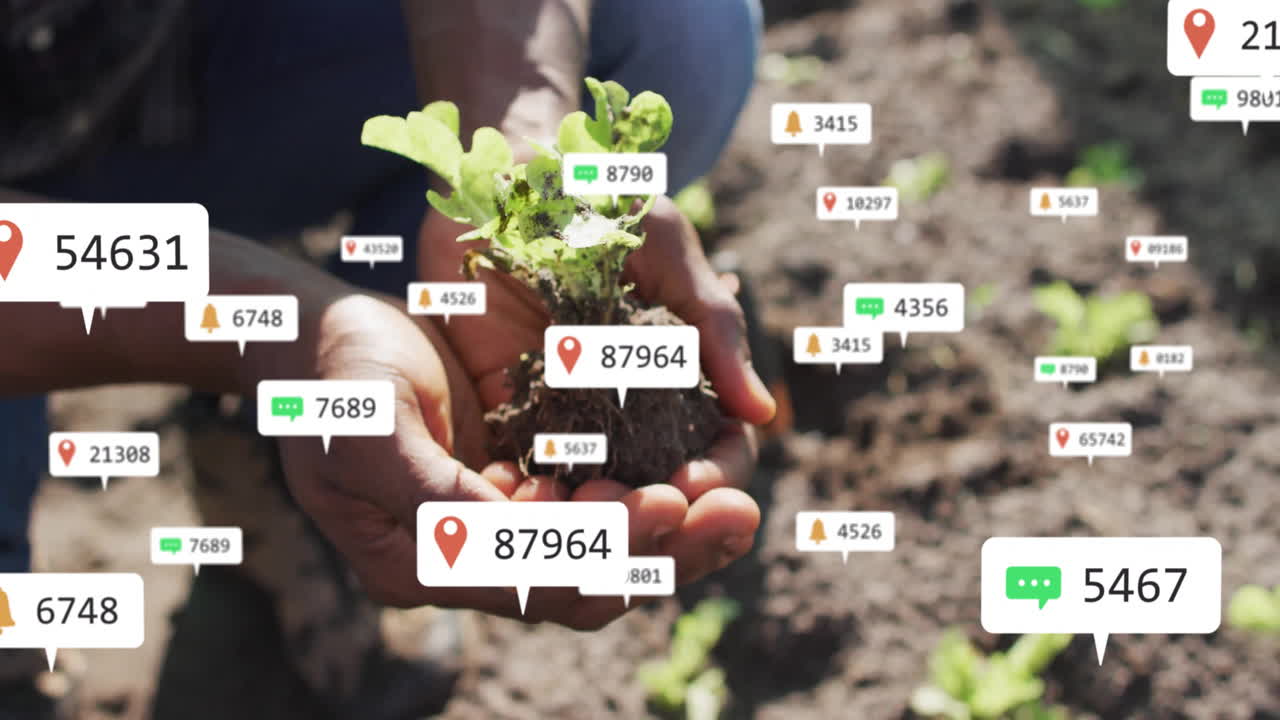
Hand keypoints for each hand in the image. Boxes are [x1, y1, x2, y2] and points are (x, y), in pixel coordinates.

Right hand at [257, 289, 699, 626]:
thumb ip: (436, 498)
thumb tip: (518, 547)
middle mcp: (467, 560)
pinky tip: (693, 466)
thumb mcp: (370, 434)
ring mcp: (496, 524)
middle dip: (665, 550)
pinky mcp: (517, 483)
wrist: (317, 337)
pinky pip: (594, 506)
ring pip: (600, 549)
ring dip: (670, 530)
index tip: (670, 501)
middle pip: (583, 580)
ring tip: (735, 499)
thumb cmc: (332, 379)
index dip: (606, 549)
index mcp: (422, 563)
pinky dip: (643, 494)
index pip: (532, 577)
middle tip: (739, 514)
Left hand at [418, 194, 776, 603]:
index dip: (717, 474)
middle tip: (639, 516)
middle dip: (661, 512)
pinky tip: (527, 505)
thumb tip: (761, 413)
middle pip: (664, 488)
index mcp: (684, 377)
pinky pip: (528, 477)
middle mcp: (635, 411)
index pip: (719, 447)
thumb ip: (713, 325)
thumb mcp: (666, 249)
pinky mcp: (511, 420)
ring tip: (583, 518)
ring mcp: (574, 421)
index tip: (697, 484)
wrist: (502, 184)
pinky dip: (532, 499)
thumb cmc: (597, 203)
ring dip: (598, 518)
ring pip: (600, 496)